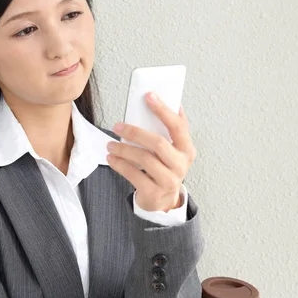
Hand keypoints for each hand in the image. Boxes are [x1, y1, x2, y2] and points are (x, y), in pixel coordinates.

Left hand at [106, 92, 196, 211]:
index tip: (149, 96)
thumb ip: (174, 129)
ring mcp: (168, 180)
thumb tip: (175, 104)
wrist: (163, 200)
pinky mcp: (154, 192)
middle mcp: (180, 165)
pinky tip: (112, 158)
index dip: (163, 110)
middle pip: (158, 143)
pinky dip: (120, 164)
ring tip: (111, 144)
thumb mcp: (174, 150)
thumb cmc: (166, 169)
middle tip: (118, 126)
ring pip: (144, 159)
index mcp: (187, 149)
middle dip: (135, 132)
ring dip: (123, 149)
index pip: (177, 126)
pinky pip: (134, 175)